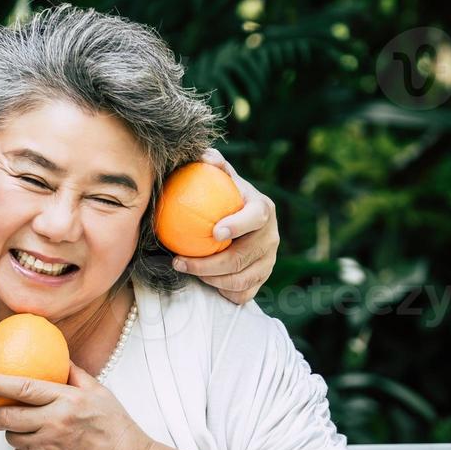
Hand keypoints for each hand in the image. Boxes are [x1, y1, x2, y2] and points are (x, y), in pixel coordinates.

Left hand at [0, 363, 153, 449]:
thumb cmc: (114, 425)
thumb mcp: (98, 392)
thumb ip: (74, 374)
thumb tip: (57, 356)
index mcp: (68, 401)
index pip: (25, 389)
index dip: (0, 384)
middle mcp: (56, 424)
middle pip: (10, 418)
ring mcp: (51, 448)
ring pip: (13, 439)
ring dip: (11, 433)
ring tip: (19, 428)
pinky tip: (29, 446)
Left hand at [171, 148, 277, 304]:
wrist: (239, 223)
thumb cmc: (223, 198)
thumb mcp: (221, 179)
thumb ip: (213, 165)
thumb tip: (203, 156)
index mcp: (263, 209)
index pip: (255, 218)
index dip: (238, 225)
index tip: (215, 232)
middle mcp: (271, 237)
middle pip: (242, 257)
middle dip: (208, 264)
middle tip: (179, 261)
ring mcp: (269, 261)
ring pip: (241, 279)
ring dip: (210, 279)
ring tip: (187, 269)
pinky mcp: (262, 279)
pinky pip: (243, 293)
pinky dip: (222, 292)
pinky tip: (203, 283)